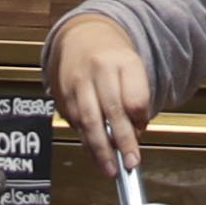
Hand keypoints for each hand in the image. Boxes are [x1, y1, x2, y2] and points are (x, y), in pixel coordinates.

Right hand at [48, 12, 154, 175]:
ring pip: (89, 120)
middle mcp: (99, 69)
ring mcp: (77, 82)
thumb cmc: (112, 58)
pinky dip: (87, 143)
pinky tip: (96, 155)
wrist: (82, 36)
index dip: (140, 118)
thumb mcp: (134, 69)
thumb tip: (135, 134)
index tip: (142, 134)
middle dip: (121, 141)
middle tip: (130, 162)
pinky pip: (75, 124)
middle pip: (111, 109)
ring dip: (100, 149)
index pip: (134, 95)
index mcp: (123, 61)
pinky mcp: (63, 95)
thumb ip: (138, 99)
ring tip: (111, 168)